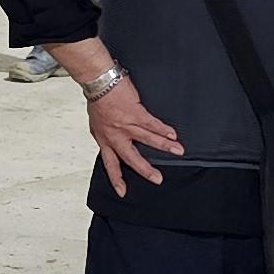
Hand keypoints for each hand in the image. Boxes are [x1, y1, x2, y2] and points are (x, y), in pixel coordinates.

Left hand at [80, 68, 183, 196]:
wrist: (98, 81)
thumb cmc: (97, 98)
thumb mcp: (96, 122)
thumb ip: (106, 133)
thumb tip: (114, 139)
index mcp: (104, 138)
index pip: (110, 163)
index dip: (116, 178)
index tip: (122, 192)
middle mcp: (115, 135)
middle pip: (131, 157)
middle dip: (145, 169)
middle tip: (157, 179)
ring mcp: (126, 124)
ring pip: (148, 140)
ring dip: (165, 146)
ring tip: (178, 151)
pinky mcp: (135, 112)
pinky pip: (152, 124)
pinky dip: (164, 129)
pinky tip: (173, 134)